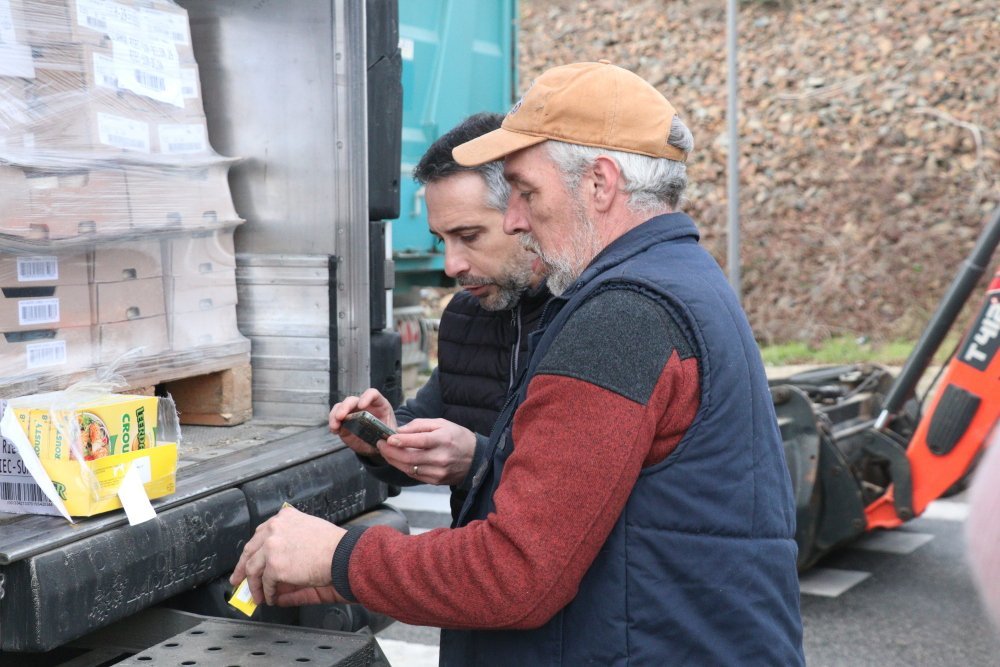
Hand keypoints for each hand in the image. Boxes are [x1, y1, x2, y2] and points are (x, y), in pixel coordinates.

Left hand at [229, 505, 347, 605]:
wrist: (344, 555)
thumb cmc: (335, 546)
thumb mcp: (308, 536)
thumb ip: (290, 546)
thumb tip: (278, 564)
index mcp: (285, 518)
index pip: (261, 534)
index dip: (253, 550)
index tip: (249, 559)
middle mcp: (275, 528)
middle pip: (250, 549)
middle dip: (242, 567)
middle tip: (239, 579)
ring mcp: (273, 546)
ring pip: (253, 568)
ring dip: (254, 585)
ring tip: (256, 595)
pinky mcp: (275, 566)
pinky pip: (265, 583)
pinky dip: (266, 593)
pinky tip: (270, 598)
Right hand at [329, 389, 398, 456]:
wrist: (378, 445)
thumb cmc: (387, 436)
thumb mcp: (392, 434)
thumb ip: (391, 435)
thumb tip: (388, 439)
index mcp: (379, 404)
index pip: (372, 394)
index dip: (367, 397)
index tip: (362, 406)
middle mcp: (364, 406)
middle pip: (353, 400)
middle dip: (345, 406)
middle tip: (341, 416)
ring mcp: (352, 413)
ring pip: (341, 406)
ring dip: (335, 414)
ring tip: (335, 425)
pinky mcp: (344, 422)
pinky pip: (335, 418)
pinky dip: (333, 423)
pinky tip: (334, 430)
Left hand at [381, 418, 475, 485]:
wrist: (475, 458)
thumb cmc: (457, 437)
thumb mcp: (441, 423)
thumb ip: (419, 425)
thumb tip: (399, 431)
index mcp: (443, 440)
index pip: (420, 441)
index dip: (402, 441)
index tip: (388, 438)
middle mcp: (441, 458)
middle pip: (410, 458)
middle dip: (391, 452)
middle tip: (380, 444)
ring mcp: (438, 472)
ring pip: (409, 468)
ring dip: (393, 460)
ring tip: (385, 451)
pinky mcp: (436, 481)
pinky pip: (414, 475)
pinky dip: (402, 467)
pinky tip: (397, 460)